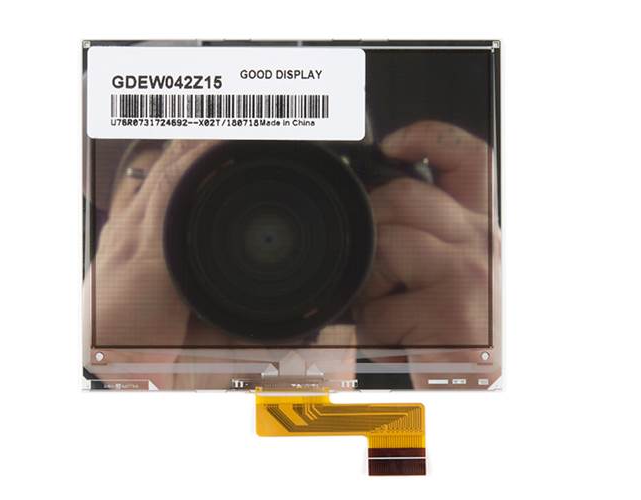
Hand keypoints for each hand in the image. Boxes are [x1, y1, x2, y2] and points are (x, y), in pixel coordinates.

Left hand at [354, 121, 499, 350]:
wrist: (474, 388)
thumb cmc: (454, 329)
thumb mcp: (445, 274)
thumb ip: (420, 237)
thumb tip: (370, 215)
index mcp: (479, 229)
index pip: (469, 159)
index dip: (429, 136)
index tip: (391, 143)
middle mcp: (484, 244)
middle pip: (404, 197)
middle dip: (369, 228)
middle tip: (375, 274)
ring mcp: (471, 276)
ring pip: (385, 247)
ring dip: (370, 287)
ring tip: (390, 314)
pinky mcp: (454, 313)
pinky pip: (379, 308)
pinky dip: (374, 331)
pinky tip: (398, 342)